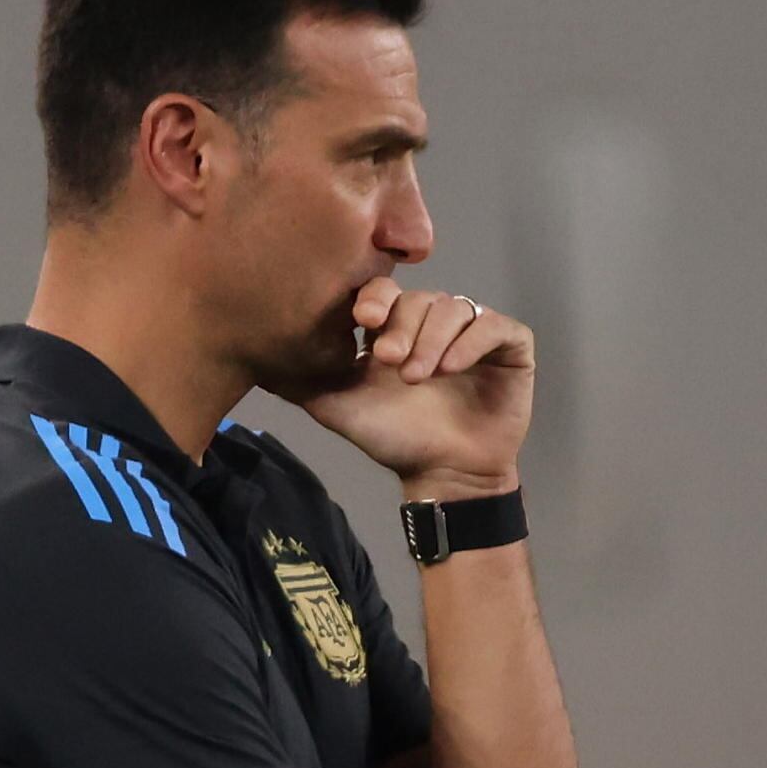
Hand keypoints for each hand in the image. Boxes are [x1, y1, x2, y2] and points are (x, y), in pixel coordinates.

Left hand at [292, 280, 532, 499]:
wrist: (444, 477)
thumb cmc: (395, 441)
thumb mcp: (337, 406)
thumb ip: (301, 379)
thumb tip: (255, 358)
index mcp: (399, 327)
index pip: (387, 290)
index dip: (377, 299)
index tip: (365, 322)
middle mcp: (436, 324)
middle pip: (422, 297)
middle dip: (405, 325)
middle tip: (390, 362)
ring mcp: (474, 335)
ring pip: (455, 309)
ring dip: (433, 339)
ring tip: (420, 376)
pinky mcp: (510, 348)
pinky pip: (495, 326)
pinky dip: (472, 342)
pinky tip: (451, 369)